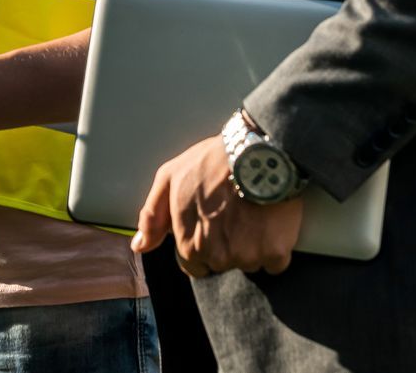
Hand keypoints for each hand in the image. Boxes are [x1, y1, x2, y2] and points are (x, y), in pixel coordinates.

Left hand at [130, 135, 303, 276]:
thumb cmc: (211, 161)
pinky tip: (270, 221)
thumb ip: (153, 216)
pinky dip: (275, 246)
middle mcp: (217, 257)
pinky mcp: (276, 252)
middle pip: (222, 264)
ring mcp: (248, 257)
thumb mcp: (170, 177)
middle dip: (225, 244)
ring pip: (249, 262)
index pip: (194, 265)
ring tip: (251, 213)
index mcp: (190, 245)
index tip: (212, 222)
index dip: (201, 242)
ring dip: (251, 245)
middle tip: (232, 212)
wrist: (258, 150)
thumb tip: (139, 246)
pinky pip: (276, 262)